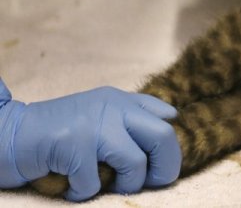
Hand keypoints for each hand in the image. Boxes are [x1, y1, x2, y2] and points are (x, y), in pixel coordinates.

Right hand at [0, 81, 180, 201]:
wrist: (9, 132)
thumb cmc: (58, 133)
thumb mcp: (100, 116)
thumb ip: (130, 120)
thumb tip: (171, 122)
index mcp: (122, 100)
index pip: (165, 115)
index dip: (171, 146)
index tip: (161, 163)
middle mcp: (113, 106)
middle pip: (164, 136)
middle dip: (165, 168)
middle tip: (152, 183)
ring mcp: (93, 123)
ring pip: (136, 163)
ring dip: (125, 184)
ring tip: (106, 184)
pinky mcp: (73, 143)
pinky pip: (95, 183)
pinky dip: (83, 193)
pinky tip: (70, 185)